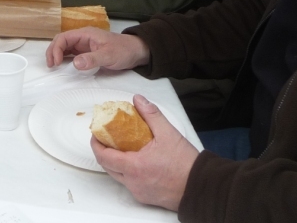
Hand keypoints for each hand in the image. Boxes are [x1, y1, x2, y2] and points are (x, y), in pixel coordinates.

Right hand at [45, 27, 149, 70]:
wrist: (136, 52)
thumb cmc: (123, 51)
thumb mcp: (109, 55)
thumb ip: (92, 59)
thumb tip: (75, 63)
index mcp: (86, 34)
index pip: (64, 37)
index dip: (56, 49)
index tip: (55, 63)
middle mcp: (82, 38)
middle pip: (61, 41)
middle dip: (53, 51)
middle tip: (50, 65)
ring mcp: (84, 44)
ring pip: (65, 47)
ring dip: (56, 54)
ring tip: (53, 66)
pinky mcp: (87, 51)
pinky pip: (71, 53)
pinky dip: (64, 58)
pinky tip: (62, 66)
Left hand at [90, 94, 198, 210]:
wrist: (201, 186)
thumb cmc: (186, 164)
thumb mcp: (168, 133)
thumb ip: (151, 114)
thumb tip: (138, 100)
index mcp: (134, 167)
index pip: (104, 156)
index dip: (96, 144)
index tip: (96, 133)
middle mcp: (133, 182)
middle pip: (108, 167)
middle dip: (104, 152)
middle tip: (106, 138)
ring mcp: (139, 191)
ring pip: (118, 176)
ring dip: (116, 162)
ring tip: (122, 146)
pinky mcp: (145, 197)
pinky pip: (130, 183)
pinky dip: (128, 171)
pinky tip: (136, 160)